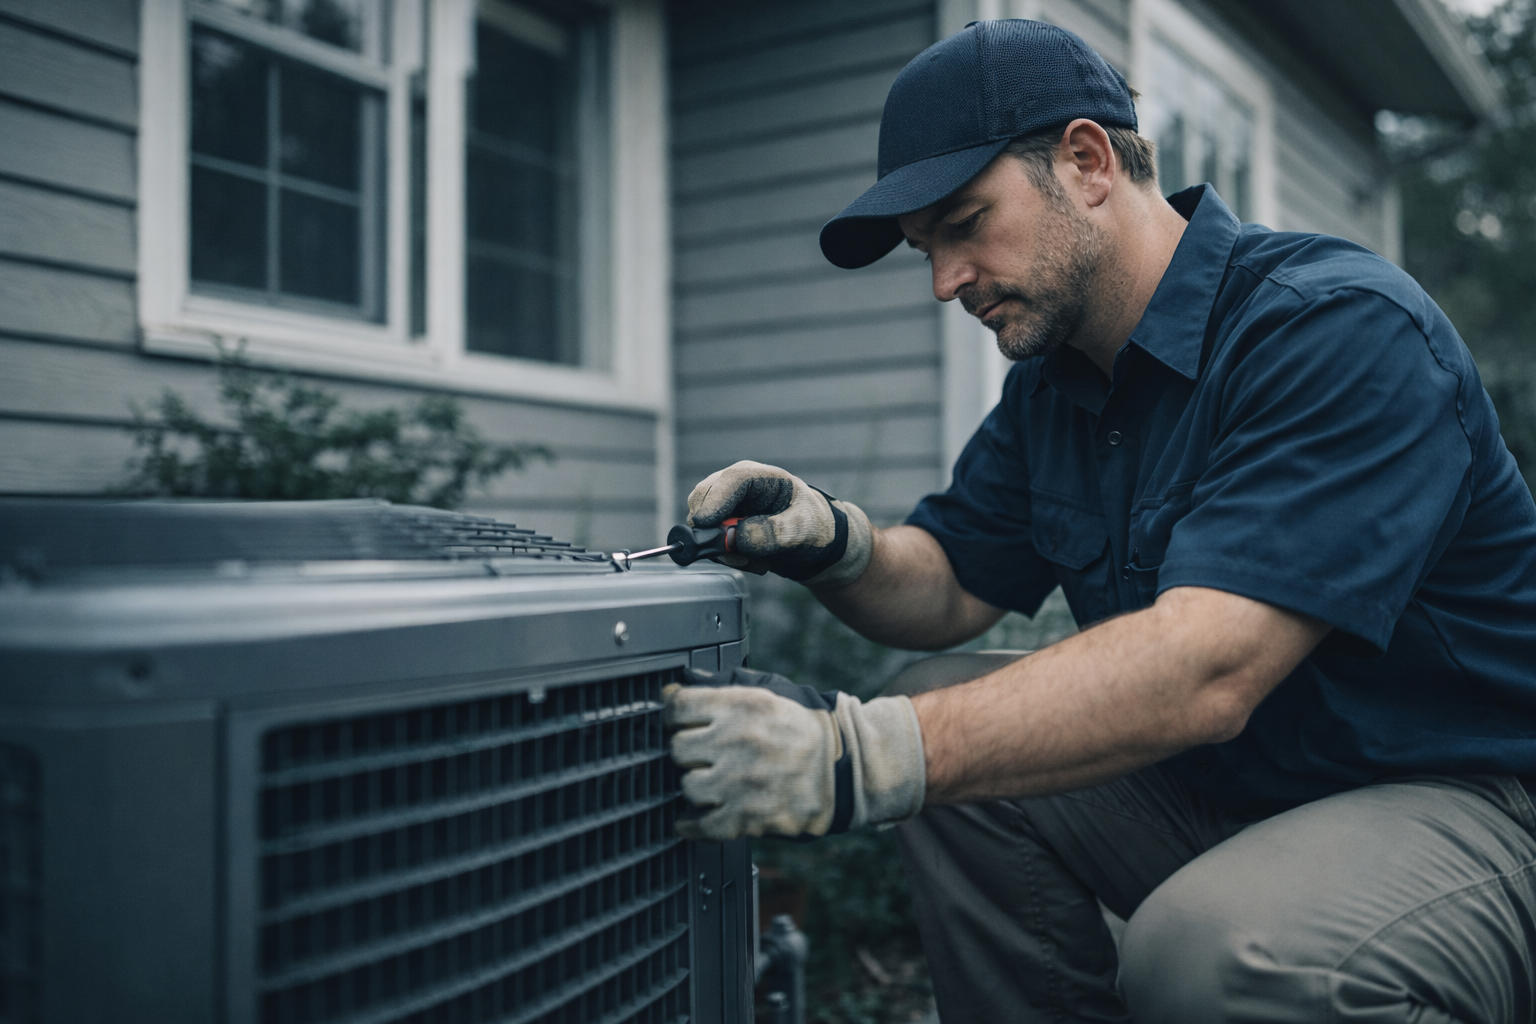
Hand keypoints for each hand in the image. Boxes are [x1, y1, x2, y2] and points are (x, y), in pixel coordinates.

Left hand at [663, 666, 925, 840]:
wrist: (848, 766)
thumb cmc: (807, 727)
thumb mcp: (769, 692)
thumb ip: (722, 688)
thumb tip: (674, 688)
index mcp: (742, 705)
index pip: (677, 707)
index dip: (673, 715)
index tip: (677, 721)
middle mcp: (737, 742)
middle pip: (677, 748)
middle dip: (688, 751)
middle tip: (702, 753)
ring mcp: (741, 783)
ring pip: (687, 785)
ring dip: (695, 785)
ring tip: (711, 781)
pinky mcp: (747, 817)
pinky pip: (700, 824)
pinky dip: (692, 824)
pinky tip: (691, 818)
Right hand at [686, 461, 872, 587]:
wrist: (813, 545)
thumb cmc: (814, 526)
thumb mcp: (805, 529)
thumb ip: (775, 532)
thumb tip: (739, 539)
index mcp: (761, 478)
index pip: (732, 480)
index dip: (715, 499)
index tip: (704, 523)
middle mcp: (737, 488)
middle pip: (703, 498)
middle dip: (714, 531)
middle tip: (741, 555)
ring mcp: (726, 508)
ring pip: (702, 525)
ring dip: (726, 550)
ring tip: (759, 560)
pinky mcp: (722, 528)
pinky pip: (709, 543)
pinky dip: (729, 557)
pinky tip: (754, 561)